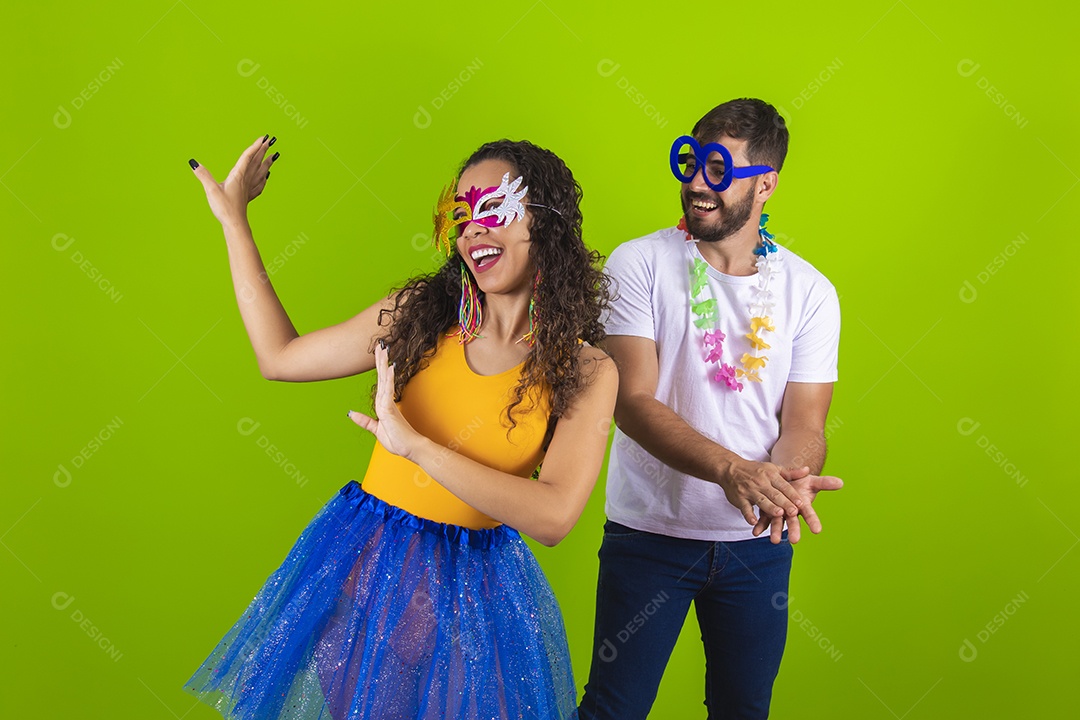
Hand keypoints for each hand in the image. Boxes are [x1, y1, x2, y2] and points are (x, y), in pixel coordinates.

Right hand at [189, 134, 278, 225]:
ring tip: (274, 155)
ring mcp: (248, 189)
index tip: (264, 137)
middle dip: (264, 150)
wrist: (235, 224)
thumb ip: (203, 175)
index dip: (255, 146)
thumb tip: (194, 163)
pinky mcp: (247, 197)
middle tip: (272, 140)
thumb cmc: (224, 208)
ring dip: (267, 162)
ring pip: (260, 172)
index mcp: (238, 176)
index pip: (247, 157)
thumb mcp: (211, 190)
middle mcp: (245, 180)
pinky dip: (263, 178)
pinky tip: (266, 177)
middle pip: (256, 162)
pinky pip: (259, 185)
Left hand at [347, 342, 423, 459]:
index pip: (380, 382)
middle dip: (381, 360)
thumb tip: (351, 414)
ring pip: (384, 380)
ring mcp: (388, 404)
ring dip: (383, 364)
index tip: (379, 355)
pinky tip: (389, 368)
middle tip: (381, 345)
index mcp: (384, 404)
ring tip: (384, 350)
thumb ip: (365, 421)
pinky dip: (388, 379)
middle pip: (382, 377)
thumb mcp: (376, 430)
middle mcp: (386, 401)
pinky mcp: (390, 409)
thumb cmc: (399, 440)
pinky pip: (388, 391)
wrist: (411, 449)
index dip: (379, 368)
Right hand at [721, 459, 807, 526]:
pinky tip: (753, 522)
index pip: (784, 486)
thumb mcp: (773, 468)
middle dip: (784, 503)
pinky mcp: (739, 498)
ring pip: (761, 501)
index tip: (802, 503)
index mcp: (771, 475)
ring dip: (770, 508)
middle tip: (794, 512)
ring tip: (779, 515)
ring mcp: (749, 490)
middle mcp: (761, 482)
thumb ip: (790, 472)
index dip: (792, 495)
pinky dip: (748, 515)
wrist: (730, 468)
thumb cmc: (756, 470)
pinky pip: (745, 508)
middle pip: (774, 494)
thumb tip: (807, 470)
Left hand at [752, 468, 843, 543]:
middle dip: (794, 530)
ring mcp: (779, 513)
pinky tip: (755, 532)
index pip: (810, 513)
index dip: (813, 521)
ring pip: (777, 523)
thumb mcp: (811, 481)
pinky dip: (759, 526)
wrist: (783, 482)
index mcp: (802, 505)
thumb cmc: (799, 483)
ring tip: (773, 540)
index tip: (817, 530)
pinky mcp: (767, 512)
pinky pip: (763, 520)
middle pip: (793, 521)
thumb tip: (841, 482)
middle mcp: (791, 512)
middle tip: (795, 540)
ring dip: (775, 531)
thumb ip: (824, 483)